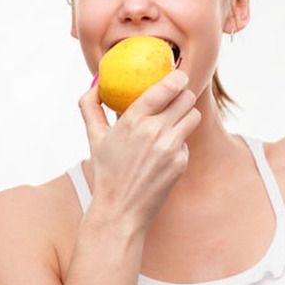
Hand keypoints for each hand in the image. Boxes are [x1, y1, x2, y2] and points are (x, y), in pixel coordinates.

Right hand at [77, 70, 200, 233]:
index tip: (179, 74)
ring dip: (186, 115)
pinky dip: (179, 142)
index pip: (166, 87)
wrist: (120, 210)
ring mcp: (170, 147)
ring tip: (173, 122)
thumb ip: (90, 106)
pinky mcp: (181, 162)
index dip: (178, 77)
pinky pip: (187, 141)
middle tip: (177, 97)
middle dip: (182, 95)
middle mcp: (154, 132)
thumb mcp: (94, 137)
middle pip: (186, 98)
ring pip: (193, 116)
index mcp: (133, 120)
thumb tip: (96, 82)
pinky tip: (165, 153)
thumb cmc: (107, 171)